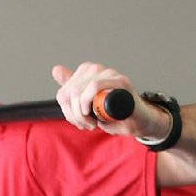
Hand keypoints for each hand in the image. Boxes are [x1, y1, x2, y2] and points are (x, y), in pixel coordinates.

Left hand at [52, 63, 169, 138]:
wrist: (139, 121)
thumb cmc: (114, 114)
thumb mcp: (88, 103)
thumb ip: (72, 88)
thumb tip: (56, 69)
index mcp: (88, 72)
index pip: (64, 91)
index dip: (68, 110)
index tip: (78, 121)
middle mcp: (98, 70)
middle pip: (70, 92)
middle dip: (74, 115)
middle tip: (87, 125)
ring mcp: (110, 74)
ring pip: (79, 91)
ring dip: (82, 114)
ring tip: (92, 124)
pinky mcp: (121, 82)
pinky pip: (95, 87)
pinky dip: (91, 104)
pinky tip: (97, 117)